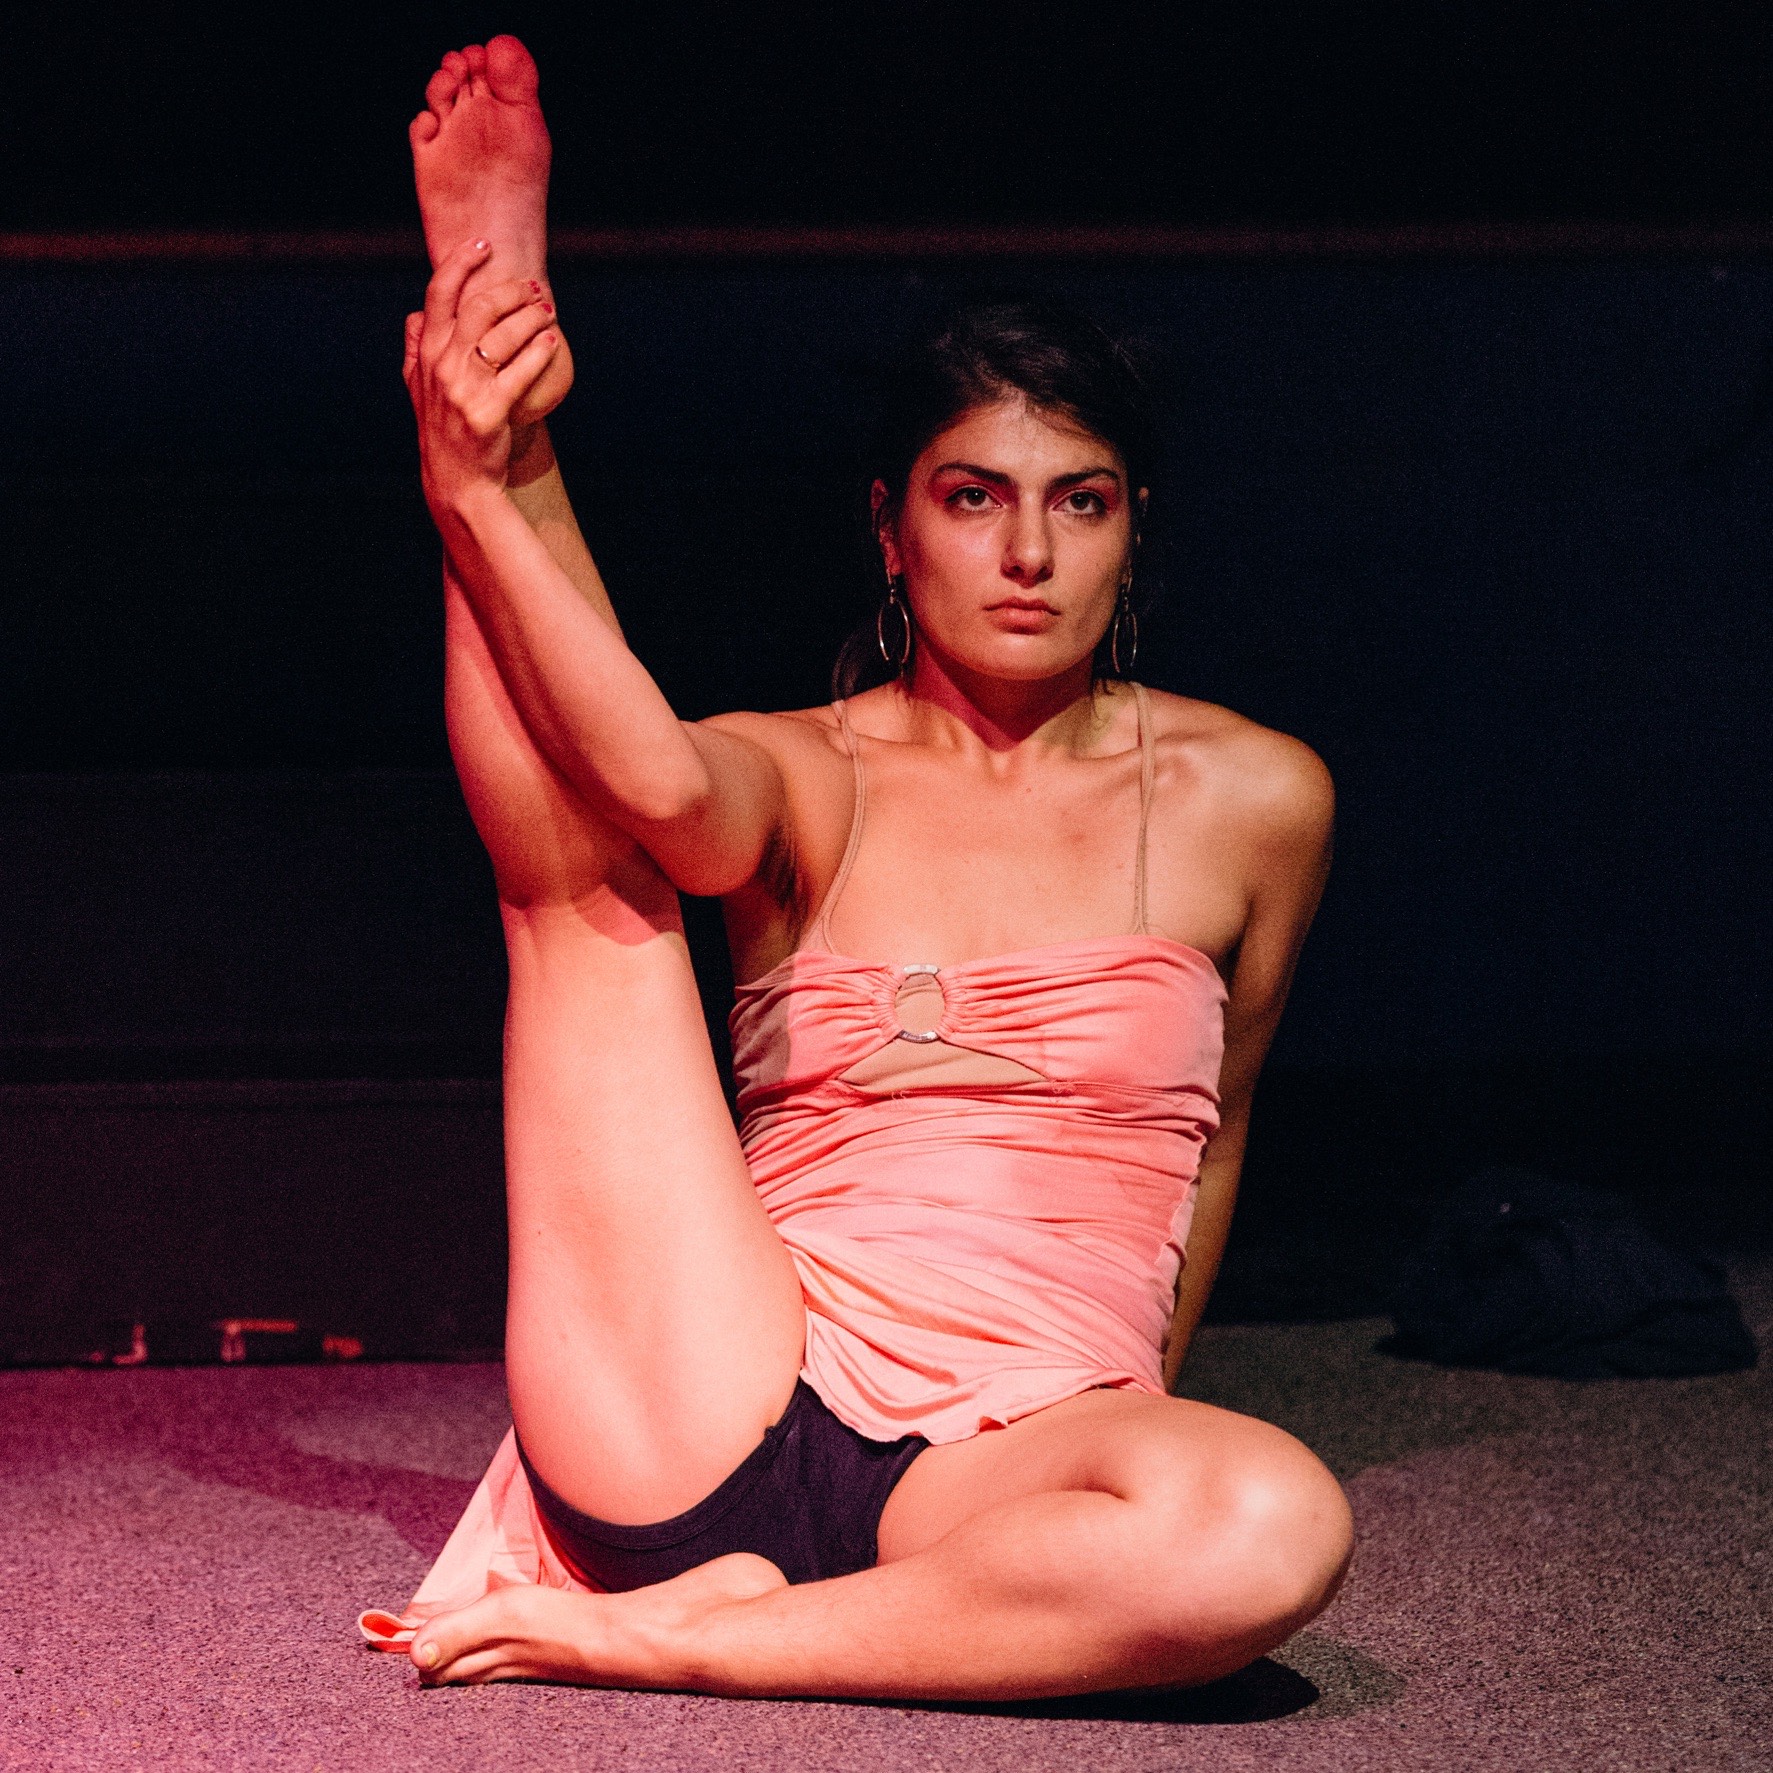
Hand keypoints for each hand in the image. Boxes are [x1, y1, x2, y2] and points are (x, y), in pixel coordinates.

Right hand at [402, 237, 561, 515]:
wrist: (456, 480)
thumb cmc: (442, 431)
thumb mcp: (418, 389)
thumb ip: (415, 350)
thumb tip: (414, 317)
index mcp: (426, 353)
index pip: (438, 294)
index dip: (460, 262)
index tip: (483, 245)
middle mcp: (442, 366)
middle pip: (477, 308)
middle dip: (509, 290)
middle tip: (533, 287)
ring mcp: (464, 388)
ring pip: (500, 334)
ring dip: (529, 316)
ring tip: (548, 310)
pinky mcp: (489, 411)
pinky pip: (519, 372)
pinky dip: (539, 351)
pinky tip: (552, 341)